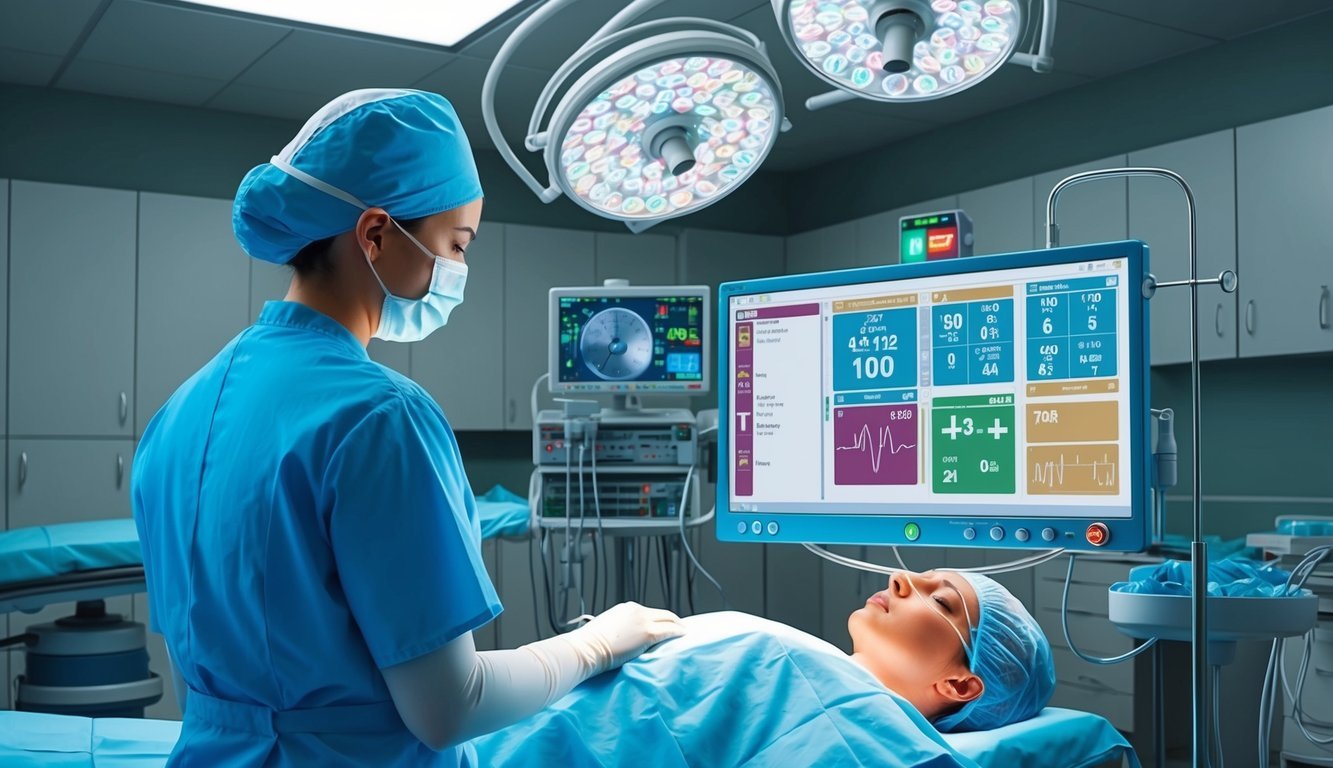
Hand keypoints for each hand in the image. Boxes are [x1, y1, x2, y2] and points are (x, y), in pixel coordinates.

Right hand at [570, 602, 685, 673]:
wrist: (586, 648)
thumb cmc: (590, 644)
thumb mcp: (606, 629)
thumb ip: (618, 629)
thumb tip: (622, 638)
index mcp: (626, 608)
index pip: (649, 612)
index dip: (659, 619)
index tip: (664, 625)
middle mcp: (636, 610)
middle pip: (662, 613)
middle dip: (673, 620)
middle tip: (680, 628)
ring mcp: (643, 620)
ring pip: (669, 620)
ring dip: (677, 626)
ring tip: (683, 632)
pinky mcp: (648, 633)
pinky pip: (669, 631)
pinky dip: (678, 632)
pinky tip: (683, 636)